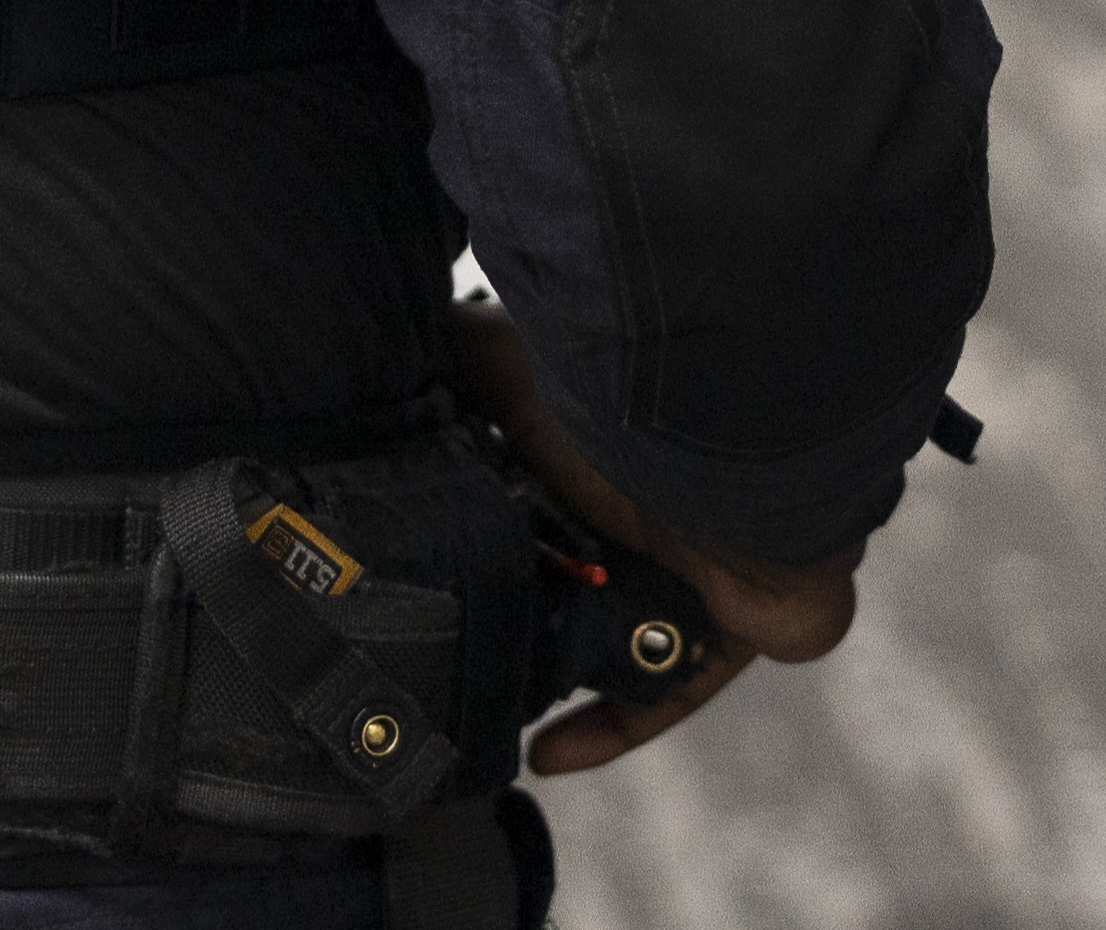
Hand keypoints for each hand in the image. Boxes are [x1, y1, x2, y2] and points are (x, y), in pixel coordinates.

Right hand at [436, 299, 859, 774]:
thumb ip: (446, 356)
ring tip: (488, 713)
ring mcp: (688, 570)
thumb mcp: (502, 360)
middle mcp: (637, 508)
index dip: (469, 537)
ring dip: (556, 679)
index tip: (410, 576)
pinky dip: (611, 729)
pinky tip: (549, 754)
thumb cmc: (616, 396)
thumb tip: (369, 350)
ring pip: (611, 645)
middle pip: (565, 580)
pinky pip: (666, 696)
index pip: (519, 498)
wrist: (735, 444)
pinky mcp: (731, 626)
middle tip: (444, 660)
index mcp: (587, 451)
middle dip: (512, 618)